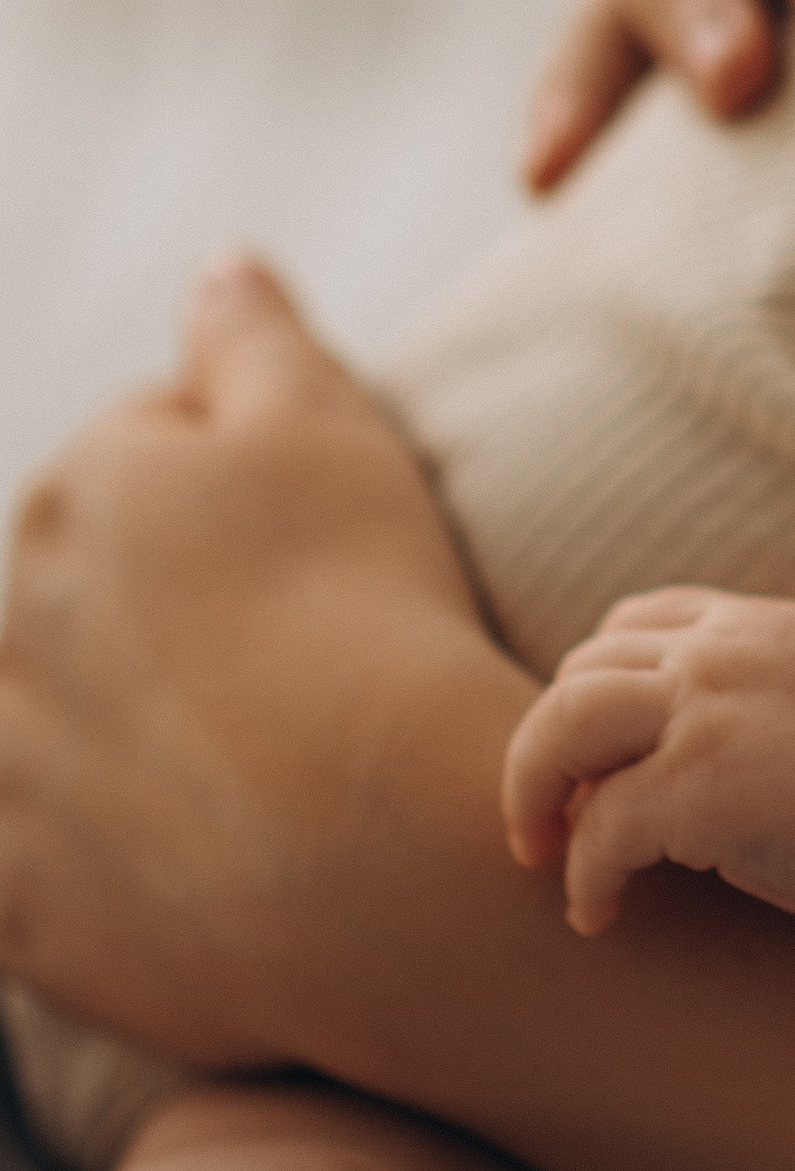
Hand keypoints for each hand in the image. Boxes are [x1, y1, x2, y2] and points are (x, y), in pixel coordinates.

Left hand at [0, 258, 523, 1068]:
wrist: (381, 843)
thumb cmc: (367, 609)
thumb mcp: (332, 424)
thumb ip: (256, 335)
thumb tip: (216, 265)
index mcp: (80, 491)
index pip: (142, 460)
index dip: (243, 495)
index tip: (324, 550)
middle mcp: (12, 622)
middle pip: (85, 592)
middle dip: (163, 609)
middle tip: (297, 653)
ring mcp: (10, 771)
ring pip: (48, 725)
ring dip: (110, 730)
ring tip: (245, 761)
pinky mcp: (24, 905)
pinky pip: (30, 872)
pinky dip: (79, 857)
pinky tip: (167, 855)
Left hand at [502, 590, 794, 935]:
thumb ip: (770, 689)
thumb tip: (721, 746)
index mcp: (757, 624)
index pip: (636, 622)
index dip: (596, 683)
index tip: (593, 750)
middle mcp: (718, 651)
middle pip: (580, 671)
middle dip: (548, 744)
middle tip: (544, 816)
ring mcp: (703, 712)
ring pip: (560, 726)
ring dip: (532, 792)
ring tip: (539, 852)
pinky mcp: (696, 787)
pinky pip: (600, 829)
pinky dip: (584, 876)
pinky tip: (597, 914)